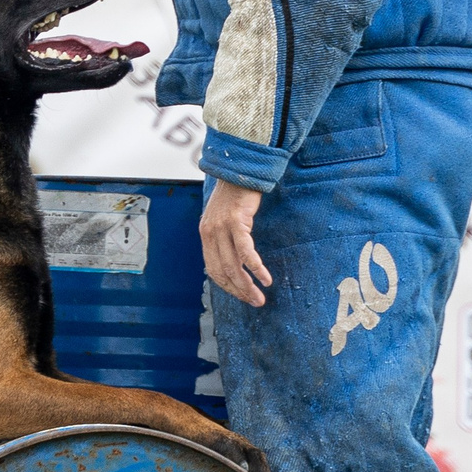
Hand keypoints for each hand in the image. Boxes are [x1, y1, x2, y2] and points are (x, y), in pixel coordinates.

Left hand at [201, 182, 272, 306]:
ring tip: (260, 297)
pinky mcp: (236, 222)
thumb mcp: (223, 217)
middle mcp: (210, 233)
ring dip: (248, 285)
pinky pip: (246, 252)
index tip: (241, 295)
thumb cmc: (235, 194)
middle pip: (223, 272)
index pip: (213, 269)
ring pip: (234, 266)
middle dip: (239, 291)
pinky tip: (265, 278)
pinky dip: (256, 268)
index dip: (227, 286)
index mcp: (206, 235)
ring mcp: (222, 228)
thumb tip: (234, 258)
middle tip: (254, 302)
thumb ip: (224, 237)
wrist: (240, 169)